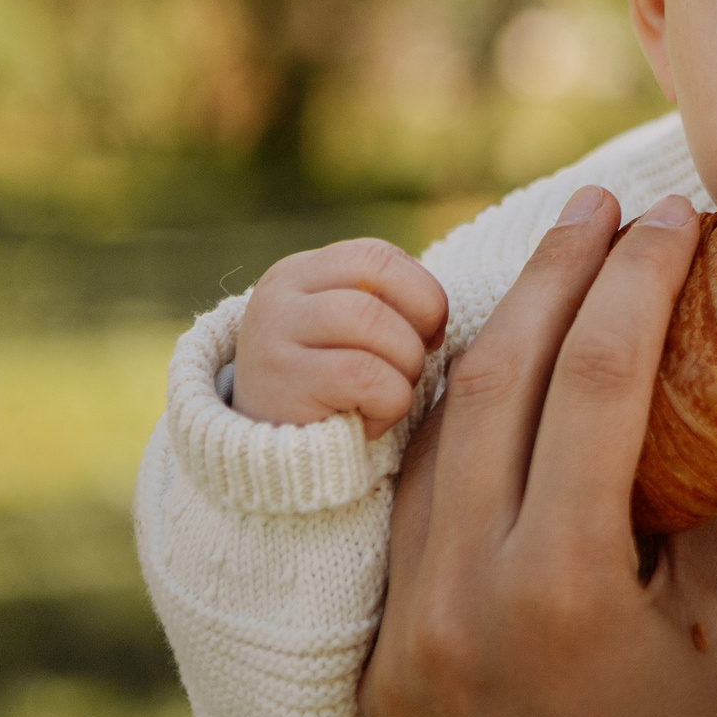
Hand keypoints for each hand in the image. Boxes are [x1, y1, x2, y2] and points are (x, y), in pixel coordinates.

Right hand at [234, 238, 450, 438]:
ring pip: (371, 320)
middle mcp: (278, 294)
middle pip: (378, 280)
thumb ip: (387, 304)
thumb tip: (446, 306)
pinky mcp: (279, 385)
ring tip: (392, 395)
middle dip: (416, 328)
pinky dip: (387, 401)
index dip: (422, 293)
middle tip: (412, 369)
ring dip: (405, 364)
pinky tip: (373, 422)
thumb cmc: (334, 392)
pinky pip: (362, 375)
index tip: (430, 334)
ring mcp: (270, 335)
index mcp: (302, 273)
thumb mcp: (352, 334)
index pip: (380, 257)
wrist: (277, 459)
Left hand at [360, 188, 716, 716]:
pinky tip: (495, 384)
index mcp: (561, 587)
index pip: (594, 384)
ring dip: (494, 341)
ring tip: (548, 272)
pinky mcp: (381, 653)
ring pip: (435, 439)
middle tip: (597, 204)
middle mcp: (462, 597)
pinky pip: (409, 512)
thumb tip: (690, 388)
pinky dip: (454, 432)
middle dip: (554, 274)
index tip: (671, 220)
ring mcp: (408, 626)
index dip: (634, 283)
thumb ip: (695, 503)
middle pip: (497, 384)